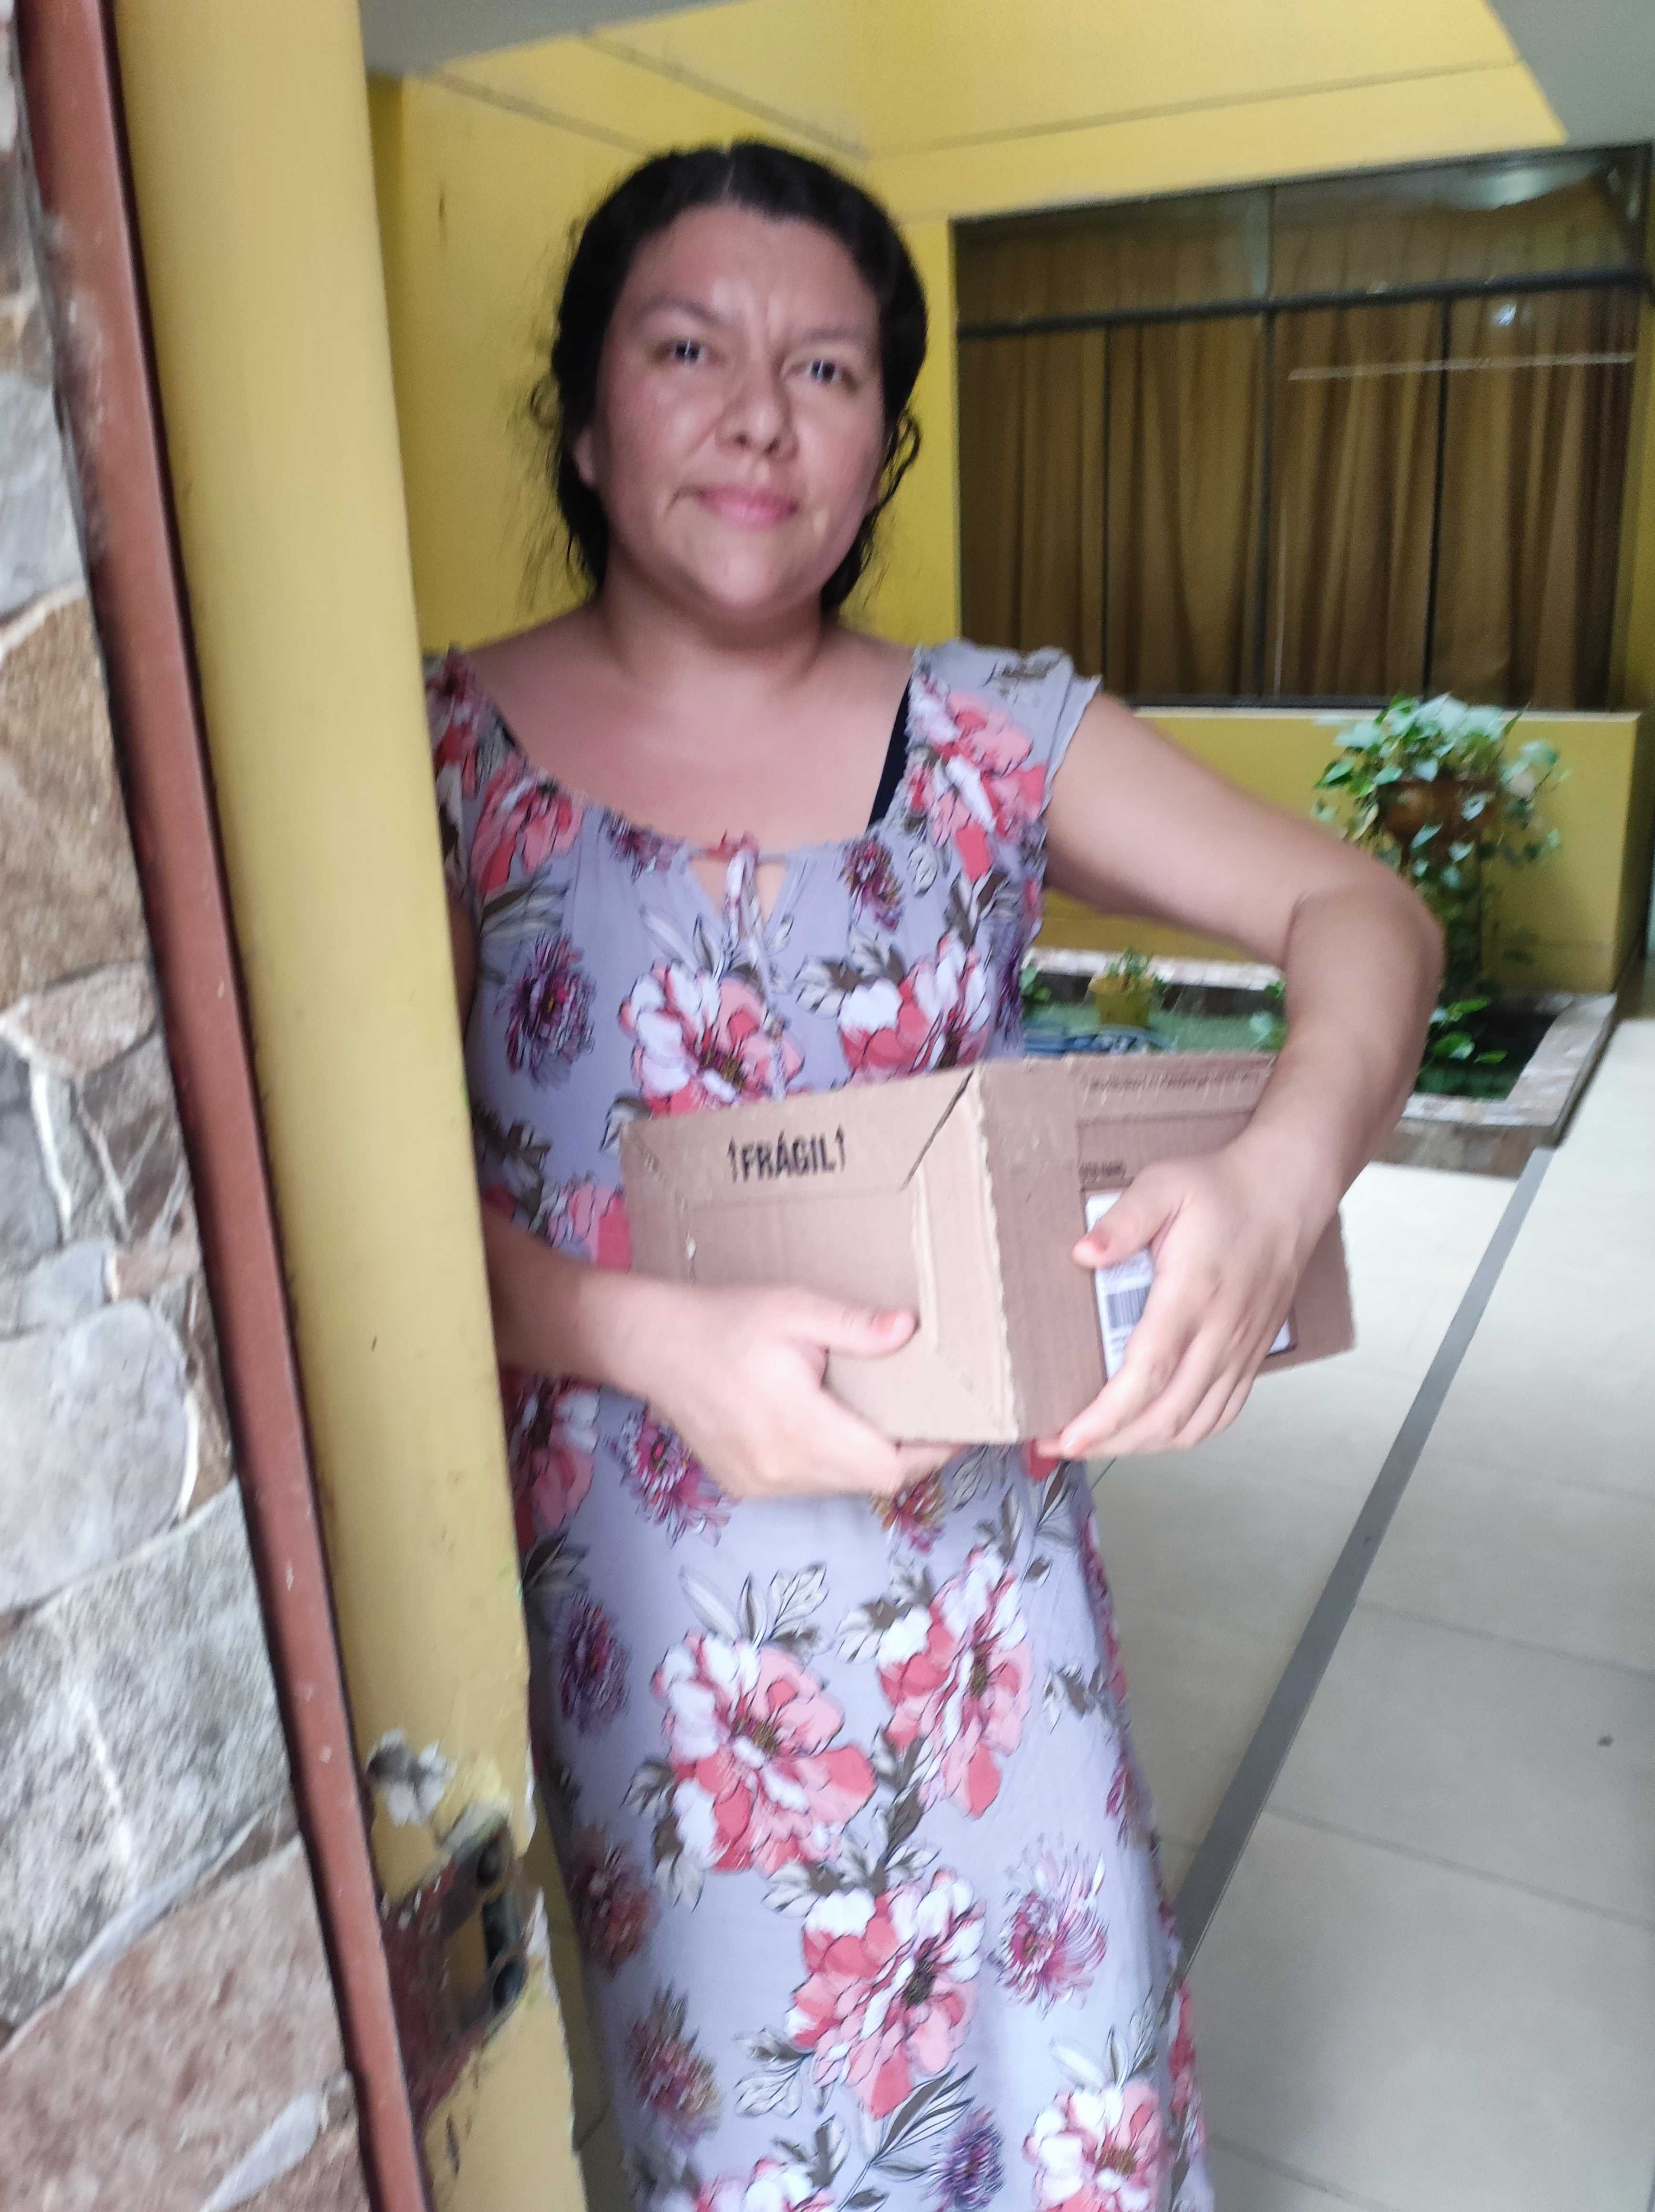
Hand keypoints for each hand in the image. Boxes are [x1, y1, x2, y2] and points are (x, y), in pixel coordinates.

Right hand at [640, 1283, 957, 1501]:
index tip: (957, 1427)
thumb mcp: (795, 1309)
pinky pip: (809, 1486)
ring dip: (869, 1460)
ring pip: (841, 1487)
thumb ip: (854, 1325)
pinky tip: (833, 1427)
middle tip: (931, 1417)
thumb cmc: (728, 1320)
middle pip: (871, 1482)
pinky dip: (832, 1464)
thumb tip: (909, 1329)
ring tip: (886, 1419)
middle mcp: (781, 1468)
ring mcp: (761, 1483)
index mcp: (799, 1427)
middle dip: (908, 1455)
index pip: (886, 1467)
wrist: (656, 1346)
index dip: (929, 1453)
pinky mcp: (746, 1486)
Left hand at [1039, 1144, 1329, 1458]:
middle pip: (1166, 1415)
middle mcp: (1220, 1334)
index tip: (1070, 1437)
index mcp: (1192, 1296)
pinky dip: (1185, 1434)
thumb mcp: (1163, 1186)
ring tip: (1102, 1442)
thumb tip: (1083, 1253)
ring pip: (1194, 1424)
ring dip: (1145, 1444)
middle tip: (1065, 1444)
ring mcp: (1240, 1350)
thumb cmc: (1222, 1190)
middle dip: (1112, 1442)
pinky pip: (1222, 1414)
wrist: (1286, 1191)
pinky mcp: (1252, 1355)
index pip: (1147, 1375)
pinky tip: (1155, 1432)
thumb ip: (1123, 1221)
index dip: (1107, 1417)